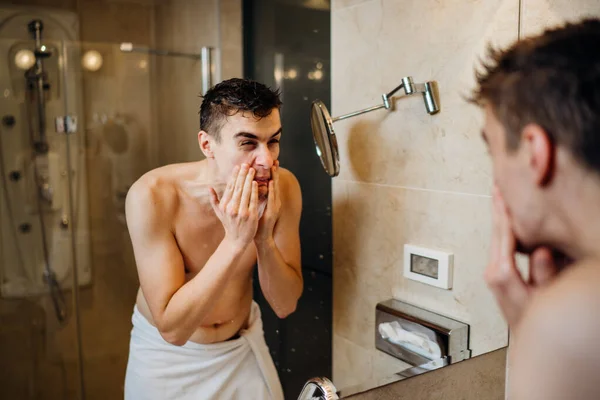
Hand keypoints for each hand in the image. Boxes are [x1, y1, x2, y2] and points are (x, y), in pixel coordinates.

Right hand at [209, 164, 258, 248]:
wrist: (236, 240)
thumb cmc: (228, 224)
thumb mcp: (219, 213)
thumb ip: (214, 199)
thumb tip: (209, 187)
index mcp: (224, 206)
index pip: (230, 188)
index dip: (234, 176)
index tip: (238, 167)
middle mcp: (231, 208)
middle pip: (237, 188)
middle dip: (242, 175)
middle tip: (246, 164)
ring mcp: (241, 212)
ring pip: (245, 192)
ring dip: (248, 180)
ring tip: (252, 170)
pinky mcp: (250, 216)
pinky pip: (252, 200)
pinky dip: (254, 191)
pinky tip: (255, 182)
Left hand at [255, 161, 281, 243]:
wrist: (261, 238)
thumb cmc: (257, 223)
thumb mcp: (256, 207)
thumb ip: (256, 197)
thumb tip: (251, 186)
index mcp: (271, 201)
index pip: (271, 184)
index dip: (272, 174)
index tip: (271, 162)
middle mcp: (274, 202)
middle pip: (275, 184)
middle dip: (275, 172)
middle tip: (275, 160)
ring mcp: (274, 207)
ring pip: (275, 189)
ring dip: (275, 177)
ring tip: (274, 167)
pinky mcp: (272, 212)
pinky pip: (272, 198)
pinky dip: (272, 190)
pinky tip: (271, 182)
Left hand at [484, 185, 559, 328]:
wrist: (528, 340)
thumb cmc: (538, 321)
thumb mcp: (546, 298)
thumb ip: (543, 274)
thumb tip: (540, 251)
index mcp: (502, 274)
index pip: (503, 235)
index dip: (504, 212)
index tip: (502, 193)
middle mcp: (493, 272)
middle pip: (495, 232)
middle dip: (497, 208)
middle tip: (498, 185)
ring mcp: (493, 273)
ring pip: (496, 236)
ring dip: (499, 216)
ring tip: (500, 195)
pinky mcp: (497, 275)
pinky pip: (500, 244)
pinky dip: (503, 229)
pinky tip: (507, 219)